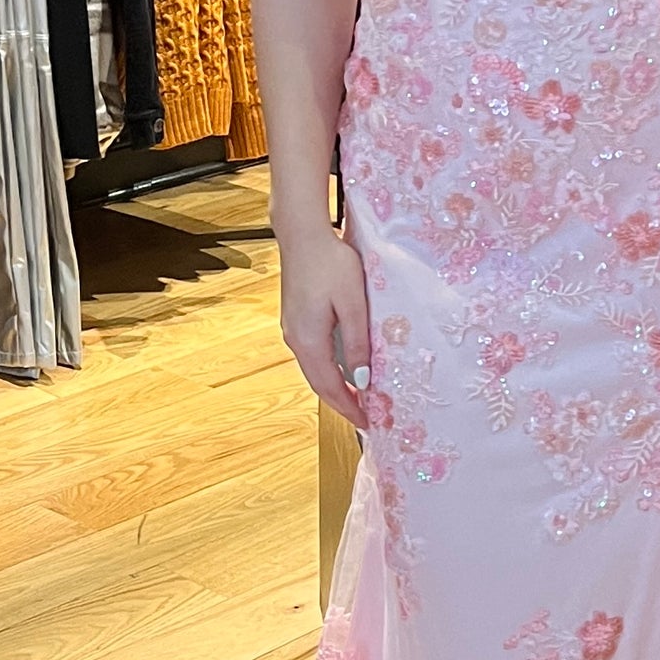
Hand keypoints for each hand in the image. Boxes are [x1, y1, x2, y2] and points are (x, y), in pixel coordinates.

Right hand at [278, 223, 371, 426]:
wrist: (303, 235)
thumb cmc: (331, 264)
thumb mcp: (353, 304)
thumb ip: (357, 343)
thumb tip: (362, 380)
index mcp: (309, 340)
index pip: (330, 387)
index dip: (349, 408)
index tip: (367, 424)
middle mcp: (295, 340)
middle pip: (319, 383)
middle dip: (342, 403)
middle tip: (365, 417)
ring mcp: (292, 329)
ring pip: (314, 370)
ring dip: (334, 387)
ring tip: (358, 398)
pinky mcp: (295, 319)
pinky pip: (312, 355)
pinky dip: (328, 370)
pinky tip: (343, 369)